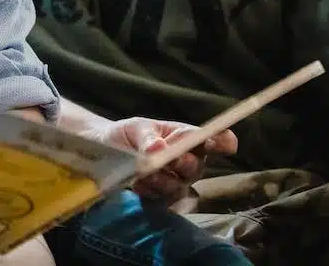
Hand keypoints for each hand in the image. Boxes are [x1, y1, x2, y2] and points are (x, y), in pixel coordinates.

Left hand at [88, 117, 237, 204]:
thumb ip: (147, 137)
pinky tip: (137, 183)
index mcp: (184, 137)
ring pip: (180, 186)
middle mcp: (187, 161)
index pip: (211, 140)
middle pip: (197, 166)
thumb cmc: (127, 134)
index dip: (222, 141)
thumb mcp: (135, 128)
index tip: (225, 143)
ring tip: (144, 172)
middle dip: (185, 162)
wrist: (103, 151)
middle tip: (172, 158)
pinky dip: (149, 191)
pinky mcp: (161, 197)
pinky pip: (163, 200)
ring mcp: (176, 181)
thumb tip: (159, 148)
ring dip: (163, 180)